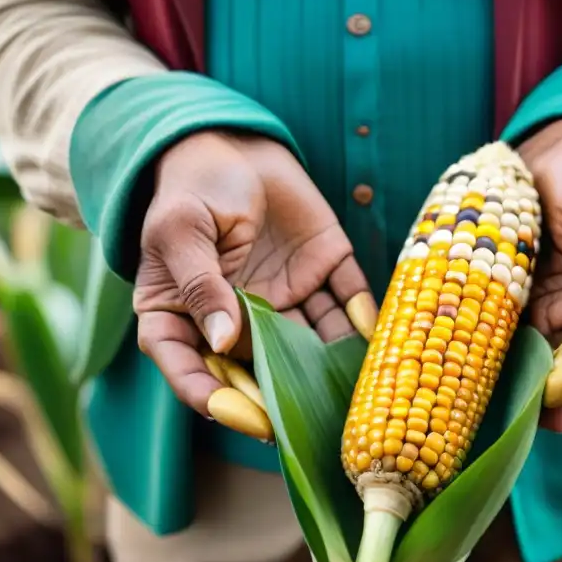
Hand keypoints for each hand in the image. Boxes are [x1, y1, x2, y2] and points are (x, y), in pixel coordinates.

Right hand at [134, 130, 376, 415]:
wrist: (235, 139)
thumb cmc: (192, 185)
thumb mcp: (181, 229)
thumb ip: (200, 284)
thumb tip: (220, 340)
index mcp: (186, 313)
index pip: (190, 368)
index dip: (212, 396)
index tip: (244, 418)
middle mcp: (238, 317)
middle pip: (258, 368)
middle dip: (284, 398)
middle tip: (313, 423)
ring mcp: (284, 298)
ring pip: (312, 343)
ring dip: (335, 368)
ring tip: (360, 392)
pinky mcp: (323, 272)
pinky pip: (348, 301)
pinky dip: (366, 319)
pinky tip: (380, 335)